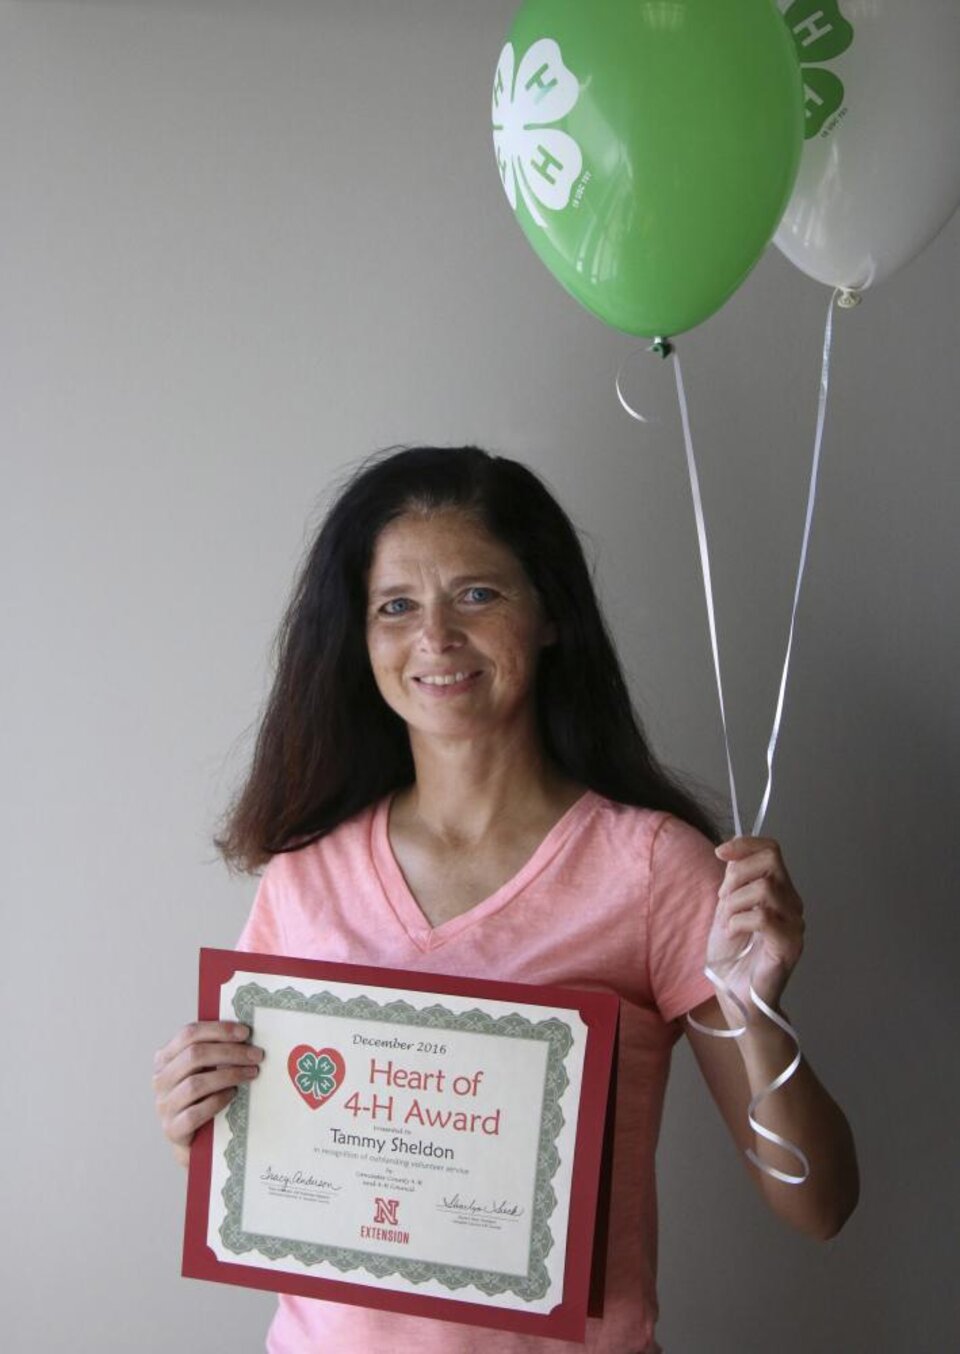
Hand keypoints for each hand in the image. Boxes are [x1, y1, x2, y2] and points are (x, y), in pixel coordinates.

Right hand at [152, 1021, 262, 1166]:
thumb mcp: (204, 1069)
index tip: (245, 1032)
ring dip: (229, 1075)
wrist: (193, 1140)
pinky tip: (233, 1095)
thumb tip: (246, 1033)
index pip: (188, 1034)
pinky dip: (217, 1101)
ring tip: (251, 1073)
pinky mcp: (173, 1129)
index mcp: (165, 1058)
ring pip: (195, 1084)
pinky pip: (195, 1113)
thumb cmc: (202, 1097)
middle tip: (256, 1055)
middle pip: (194, 1056)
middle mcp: (161, 1080)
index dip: (218, 1030)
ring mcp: (164, 1105)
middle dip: (230, 1052)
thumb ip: (215, 1050)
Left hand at [706, 837, 804, 1016]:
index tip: (720, 852)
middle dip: (737, 875)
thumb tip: (731, 853)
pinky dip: (738, 921)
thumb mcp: (727, 906)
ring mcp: (795, 924)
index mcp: (779, 891)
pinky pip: (762, 917)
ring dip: (734, 902)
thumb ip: (734, 880)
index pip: (772, 850)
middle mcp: (792, 904)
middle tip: (723, 900)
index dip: (745, 844)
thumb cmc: (732, 953)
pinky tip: (733, 934)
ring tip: (728, 923)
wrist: (735, 993)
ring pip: (764, 888)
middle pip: (770, 861)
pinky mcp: (789, 945)